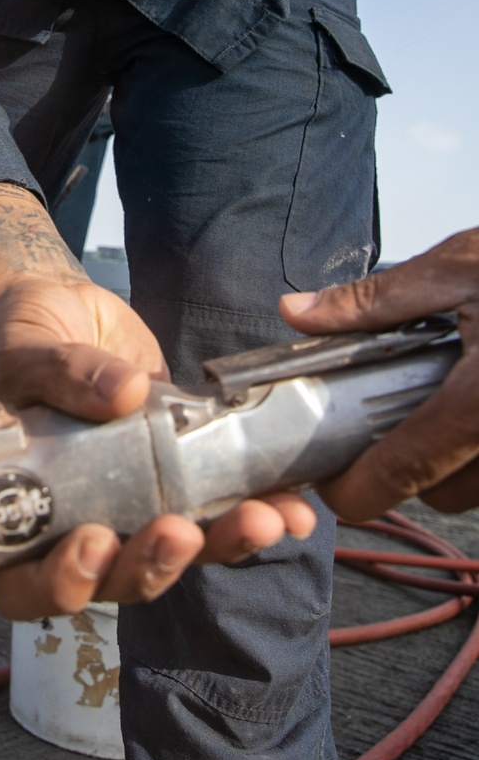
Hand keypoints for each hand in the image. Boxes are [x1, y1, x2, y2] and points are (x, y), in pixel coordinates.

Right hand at [0, 183, 315, 618]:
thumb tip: (124, 393)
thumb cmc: (19, 335)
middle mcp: (73, 526)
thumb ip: (66, 373)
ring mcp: (129, 506)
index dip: (64, 582)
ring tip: (261, 520)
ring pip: (174, 554)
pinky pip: (214, 509)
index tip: (96, 542)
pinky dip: (255, 513)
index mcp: (17, 513)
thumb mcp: (25, 349)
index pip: (27, 584)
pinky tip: (292, 509)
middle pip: (115, 579)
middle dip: (155, 566)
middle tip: (182, 534)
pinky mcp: (177, 477)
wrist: (60, 306)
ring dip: (221, 544)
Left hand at [280, 228, 478, 517]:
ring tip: (447, 401)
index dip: (356, 491)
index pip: (404, 470)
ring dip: (458, 463)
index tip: (330, 489)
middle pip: (444, 490)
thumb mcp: (461, 268)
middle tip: (388, 422)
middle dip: (409, 468)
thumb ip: (377, 301)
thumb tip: (298, 312)